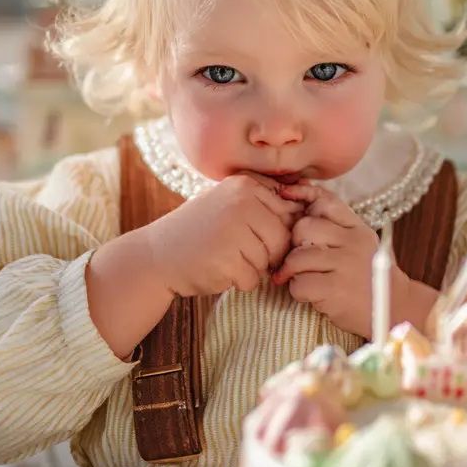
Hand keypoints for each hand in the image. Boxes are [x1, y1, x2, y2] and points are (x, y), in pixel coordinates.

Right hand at [139, 173, 303, 297]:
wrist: (157, 255)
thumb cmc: (200, 230)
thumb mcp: (229, 203)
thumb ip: (264, 202)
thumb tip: (309, 206)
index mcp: (245, 185)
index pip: (287, 213)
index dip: (276, 231)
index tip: (253, 236)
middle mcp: (241, 203)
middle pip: (282, 239)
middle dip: (266, 253)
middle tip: (238, 251)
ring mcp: (233, 231)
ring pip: (268, 260)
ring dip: (251, 267)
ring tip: (224, 257)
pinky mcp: (226, 260)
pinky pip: (252, 279)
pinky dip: (238, 281)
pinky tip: (218, 269)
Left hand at [273, 184, 392, 338]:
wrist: (395, 311)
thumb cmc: (369, 277)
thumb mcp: (360, 243)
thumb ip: (336, 222)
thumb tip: (299, 191)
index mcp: (358, 229)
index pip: (324, 203)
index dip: (303, 202)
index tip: (293, 212)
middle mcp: (353, 243)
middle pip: (304, 227)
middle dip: (294, 245)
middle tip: (301, 260)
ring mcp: (346, 266)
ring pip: (297, 258)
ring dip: (294, 272)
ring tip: (307, 280)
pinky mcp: (336, 291)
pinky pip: (299, 284)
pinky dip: (299, 292)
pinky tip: (313, 295)